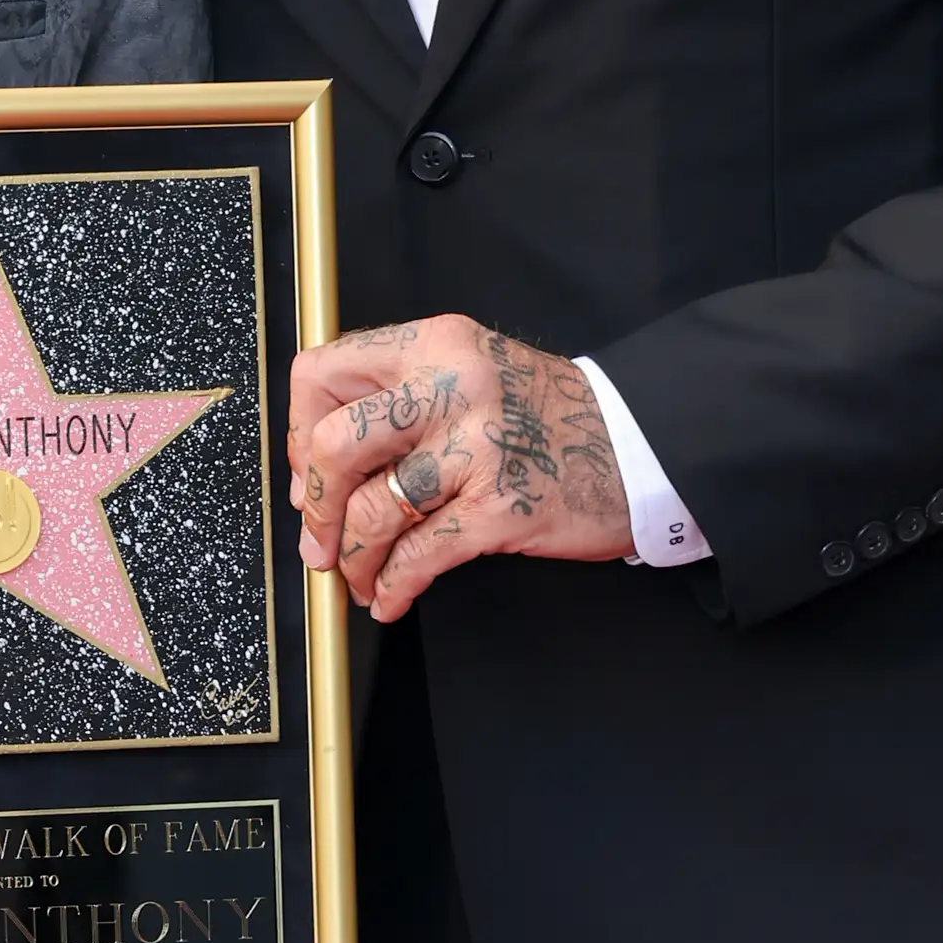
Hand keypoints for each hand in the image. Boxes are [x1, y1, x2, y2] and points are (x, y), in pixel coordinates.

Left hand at [290, 317, 629, 616]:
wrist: (643, 442)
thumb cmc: (551, 416)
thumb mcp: (472, 375)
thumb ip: (400, 403)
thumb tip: (318, 474)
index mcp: (435, 344)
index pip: (322, 373)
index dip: (300, 431)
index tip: (311, 471)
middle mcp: (453, 387)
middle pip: (335, 443)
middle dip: (316, 505)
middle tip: (318, 538)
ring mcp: (480, 448)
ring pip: (373, 510)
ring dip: (353, 559)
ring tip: (359, 577)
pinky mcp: (504, 507)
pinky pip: (421, 555)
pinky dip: (394, 586)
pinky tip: (391, 597)